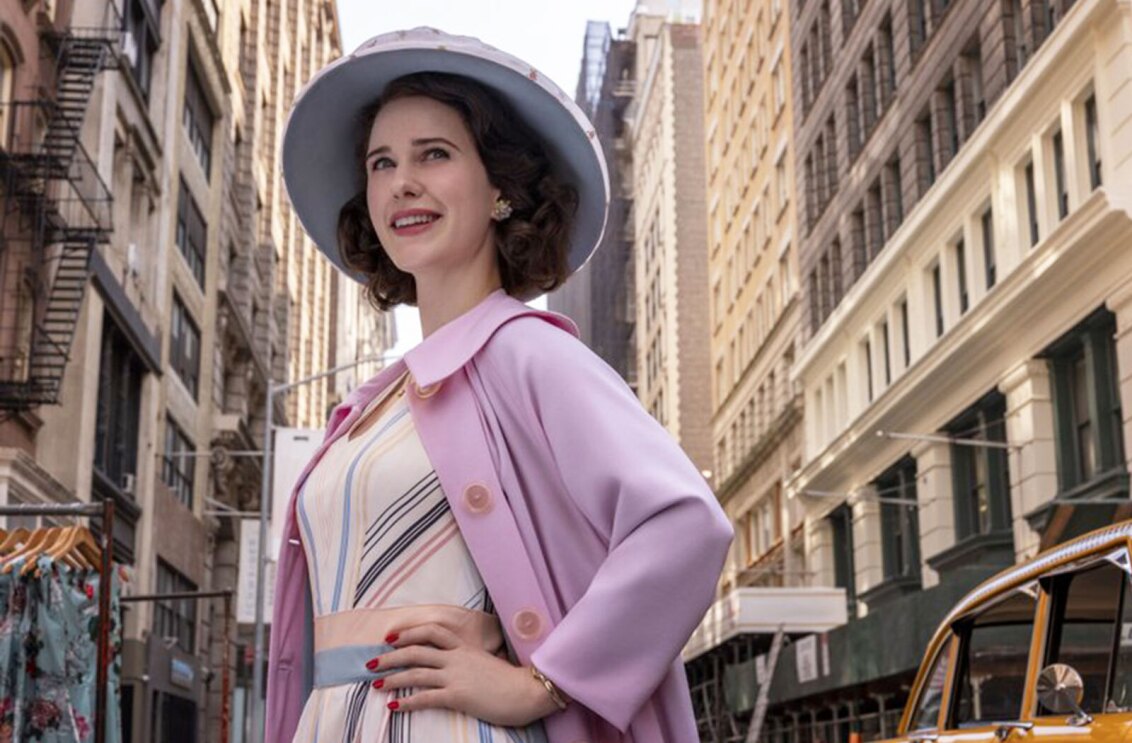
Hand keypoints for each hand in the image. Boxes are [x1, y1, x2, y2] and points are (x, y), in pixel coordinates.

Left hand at [369, 622, 561, 726]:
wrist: (528, 691)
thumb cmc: (510, 680)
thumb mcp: (486, 662)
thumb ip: (468, 660)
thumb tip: (455, 663)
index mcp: (464, 647)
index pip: (431, 631)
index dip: (408, 632)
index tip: (391, 637)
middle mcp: (457, 658)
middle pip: (415, 651)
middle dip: (389, 657)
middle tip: (370, 662)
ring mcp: (456, 676)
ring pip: (416, 673)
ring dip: (392, 679)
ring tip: (375, 685)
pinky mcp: (458, 695)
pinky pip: (426, 697)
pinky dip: (407, 702)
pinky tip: (393, 707)